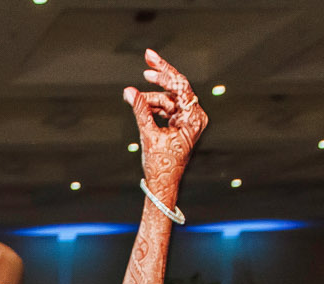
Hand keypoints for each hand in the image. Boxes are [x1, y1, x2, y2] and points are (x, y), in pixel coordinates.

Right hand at [124, 49, 206, 208]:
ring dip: (151, 97)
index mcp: (193, 119)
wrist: (162, 185)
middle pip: (177, 87)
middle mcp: (194, 117)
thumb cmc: (161, 166)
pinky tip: (141, 106)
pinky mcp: (179, 125)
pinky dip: (153, 106)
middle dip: (160, 76)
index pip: (180, 86)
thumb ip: (140, 110)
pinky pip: (166, 108)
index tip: (149, 60)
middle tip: (147, 58)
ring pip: (168, 98)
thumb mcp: (148, 135)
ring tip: (135, 99)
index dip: (164, 72)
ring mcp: (187, 120)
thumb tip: (129, 91)